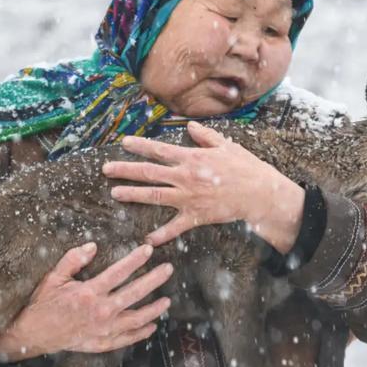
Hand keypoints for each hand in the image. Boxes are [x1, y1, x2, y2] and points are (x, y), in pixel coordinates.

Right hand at [0, 242, 172, 361]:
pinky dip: (139, 334)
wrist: (33, 334)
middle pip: (134, 294)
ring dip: (153, 310)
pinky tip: (151, 327)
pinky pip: (125, 339)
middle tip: (168, 269)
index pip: (118, 272)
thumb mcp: (53, 278)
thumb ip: (72, 260)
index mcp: (89, 292)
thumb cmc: (43, 303)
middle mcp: (100, 311)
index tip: (148, 249)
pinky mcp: (100, 342)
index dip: (135, 260)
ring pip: (135, 319)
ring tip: (167, 301)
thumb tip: (92, 245)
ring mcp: (102, 329)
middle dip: (153, 280)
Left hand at [102, 121, 304, 251]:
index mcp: (191, 157)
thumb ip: (205, 136)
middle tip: (106, 169)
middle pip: (149, 172)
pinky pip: (175, 227)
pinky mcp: (196, 216)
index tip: (123, 143)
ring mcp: (188, 198)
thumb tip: (190, 127)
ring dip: (133, 194)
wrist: (259, 193)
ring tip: (115, 193)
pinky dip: (161, 234)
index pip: (159, 149)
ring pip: (154, 196)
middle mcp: (185, 177)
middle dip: (125, 170)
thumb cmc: (245, 167)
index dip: (140, 146)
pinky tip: (147, 240)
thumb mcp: (226, 145)